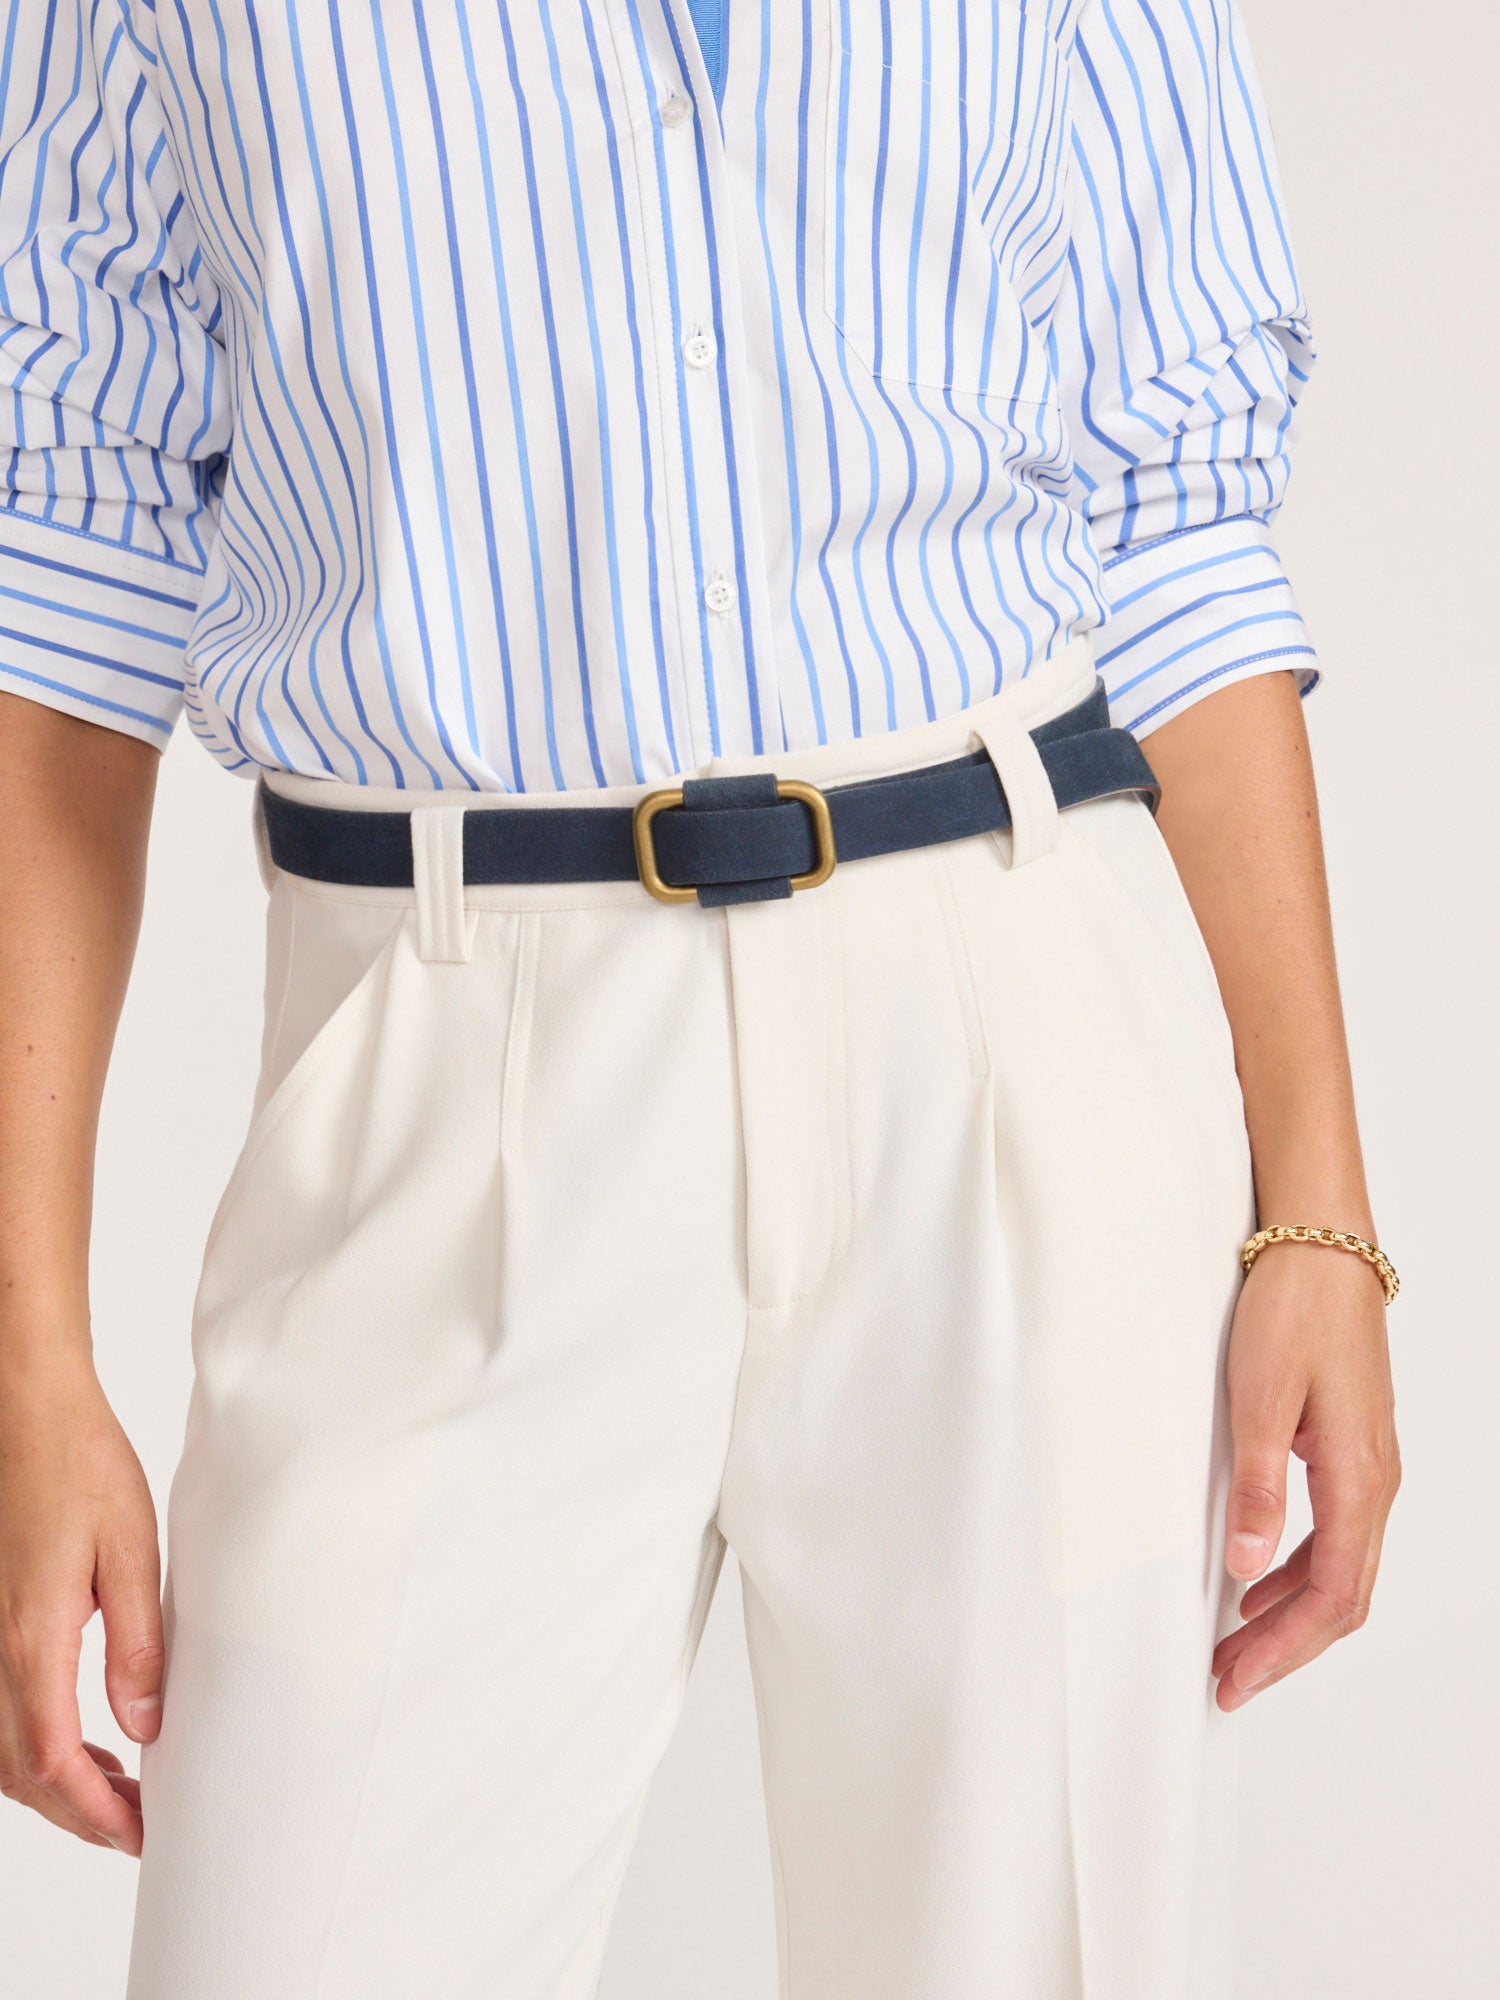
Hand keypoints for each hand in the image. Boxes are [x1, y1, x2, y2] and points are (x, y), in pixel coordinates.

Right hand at [0, 1348, 162, 1853]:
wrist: (26, 1411)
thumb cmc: (80, 1464)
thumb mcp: (132, 1550)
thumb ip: (137, 1644)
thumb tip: (147, 1728)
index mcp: (31, 1638)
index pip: (53, 1762)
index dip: (94, 1812)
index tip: (139, 1835)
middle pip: (21, 1771)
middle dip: (77, 1813)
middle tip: (137, 1827)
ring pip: (4, 1748)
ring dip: (56, 1783)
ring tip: (119, 1791)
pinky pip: (4, 1708)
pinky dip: (37, 1743)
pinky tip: (82, 1740)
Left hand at [1211, 1239, 1399, 1710]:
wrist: (1322, 1246)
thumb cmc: (1294, 1310)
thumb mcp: (1260, 1397)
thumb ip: (1256, 1486)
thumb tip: (1245, 1568)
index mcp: (1358, 1478)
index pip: (1331, 1595)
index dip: (1285, 1648)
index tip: (1237, 1678)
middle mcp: (1375, 1482)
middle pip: (1341, 1596)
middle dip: (1285, 1647)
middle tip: (1228, 1681)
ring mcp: (1368, 1466)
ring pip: (1339, 1568)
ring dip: (1289, 1613)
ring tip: (1235, 1642)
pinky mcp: (1350, 1448)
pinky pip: (1334, 1533)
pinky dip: (1296, 1569)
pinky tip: (1258, 1578)